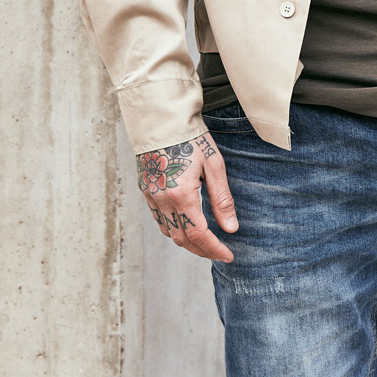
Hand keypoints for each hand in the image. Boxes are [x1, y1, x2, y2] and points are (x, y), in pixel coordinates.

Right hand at [136, 131, 237, 262]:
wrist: (162, 121)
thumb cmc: (191, 139)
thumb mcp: (214, 167)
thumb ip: (222, 200)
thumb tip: (231, 228)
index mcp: (181, 195)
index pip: (199, 234)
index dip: (214, 249)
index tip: (229, 255)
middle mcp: (162, 200)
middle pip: (182, 239)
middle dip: (202, 250)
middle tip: (220, 253)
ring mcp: (151, 196)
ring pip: (169, 232)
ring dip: (188, 242)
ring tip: (206, 244)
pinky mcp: (145, 190)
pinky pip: (159, 220)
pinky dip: (174, 230)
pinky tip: (186, 227)